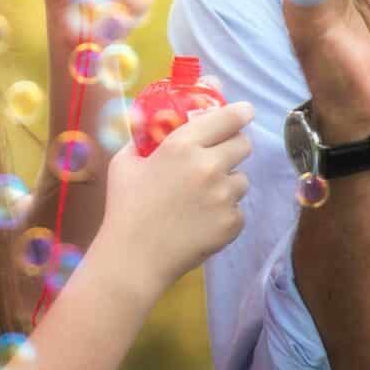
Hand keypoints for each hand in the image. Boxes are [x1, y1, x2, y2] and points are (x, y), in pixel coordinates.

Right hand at [96, 100, 254, 289]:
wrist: (134, 257)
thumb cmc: (125, 206)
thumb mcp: (125, 162)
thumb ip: (143, 138)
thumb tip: (153, 123)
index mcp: (183, 144)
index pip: (229, 117)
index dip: (240, 112)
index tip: (244, 112)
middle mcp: (209, 165)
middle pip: (244, 144)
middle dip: (233, 147)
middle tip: (218, 157)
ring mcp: (224, 196)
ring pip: (242, 179)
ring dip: (227, 183)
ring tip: (203, 197)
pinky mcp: (232, 223)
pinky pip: (238, 209)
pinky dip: (224, 212)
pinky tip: (202, 221)